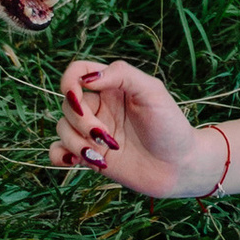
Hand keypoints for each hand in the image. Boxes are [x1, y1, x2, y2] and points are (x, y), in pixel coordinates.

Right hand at [50, 58, 221, 198]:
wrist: (180, 167)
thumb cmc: (170, 126)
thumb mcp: (152, 91)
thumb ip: (122, 75)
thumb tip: (87, 78)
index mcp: (112, 86)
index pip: (77, 72)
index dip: (69, 81)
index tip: (77, 94)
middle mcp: (100, 107)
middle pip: (68, 104)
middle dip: (81, 121)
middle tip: (106, 136)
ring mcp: (93, 132)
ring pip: (62, 128)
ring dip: (76, 142)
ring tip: (100, 155)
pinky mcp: (91, 155)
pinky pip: (59, 151)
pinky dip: (59, 155)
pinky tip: (74, 160)